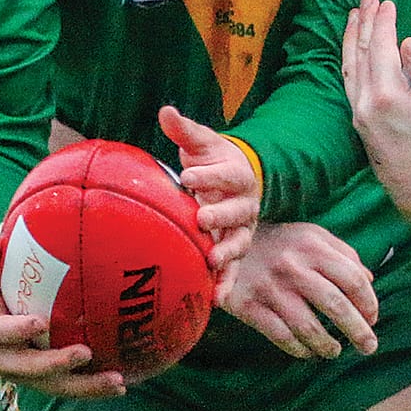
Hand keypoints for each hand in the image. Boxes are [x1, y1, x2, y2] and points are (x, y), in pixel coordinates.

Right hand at [0, 232, 127, 398]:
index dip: (16, 331)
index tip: (40, 323)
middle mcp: (2, 358)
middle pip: (29, 369)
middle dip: (56, 365)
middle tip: (85, 353)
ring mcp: (23, 372)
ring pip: (53, 385)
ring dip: (84, 386)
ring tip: (116, 381)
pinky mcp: (41, 379)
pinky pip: (66, 387)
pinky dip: (91, 388)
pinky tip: (119, 385)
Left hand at [159, 104, 258, 272]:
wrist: (234, 180)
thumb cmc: (213, 160)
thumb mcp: (201, 143)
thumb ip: (184, 130)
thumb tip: (166, 111)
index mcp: (237, 175)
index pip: (227, 174)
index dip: (210, 176)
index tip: (188, 178)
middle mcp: (245, 204)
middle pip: (236, 211)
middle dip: (219, 215)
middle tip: (201, 218)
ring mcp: (241, 229)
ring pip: (239, 243)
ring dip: (227, 253)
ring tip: (212, 262)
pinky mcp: (234, 250)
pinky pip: (233, 269)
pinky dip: (227, 284)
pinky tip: (216, 299)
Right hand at [220, 222, 379, 359]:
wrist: (223, 242)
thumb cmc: (278, 242)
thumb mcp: (310, 235)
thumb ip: (343, 253)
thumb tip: (370, 280)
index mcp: (312, 246)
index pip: (353, 279)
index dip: (369, 303)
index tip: (373, 319)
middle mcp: (293, 266)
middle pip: (336, 306)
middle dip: (358, 332)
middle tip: (369, 347)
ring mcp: (270, 288)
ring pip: (309, 328)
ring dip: (328, 346)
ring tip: (335, 351)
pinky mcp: (249, 306)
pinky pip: (282, 337)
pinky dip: (300, 350)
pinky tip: (308, 353)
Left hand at [341, 0, 410, 210]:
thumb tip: (406, 42)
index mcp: (386, 95)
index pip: (381, 48)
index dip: (384, 22)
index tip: (388, 2)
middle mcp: (365, 102)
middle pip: (361, 52)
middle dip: (364, 22)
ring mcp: (358, 113)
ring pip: (349, 66)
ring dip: (352, 38)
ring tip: (353, 15)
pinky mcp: (358, 122)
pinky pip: (348, 82)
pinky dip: (349, 60)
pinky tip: (353, 49)